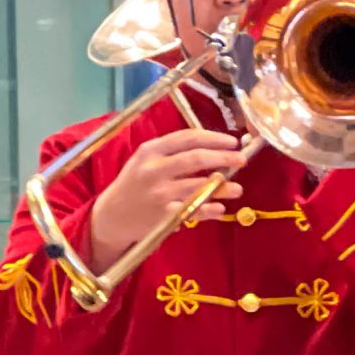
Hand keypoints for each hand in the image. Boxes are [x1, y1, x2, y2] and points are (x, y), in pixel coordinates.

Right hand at [86, 128, 243, 269]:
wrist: (113, 215)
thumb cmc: (135, 184)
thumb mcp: (145, 160)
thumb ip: (173, 152)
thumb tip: (212, 147)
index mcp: (151, 151)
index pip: (188, 138)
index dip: (214, 138)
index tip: (232, 141)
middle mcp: (154, 169)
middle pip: (197, 159)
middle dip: (224, 158)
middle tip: (242, 160)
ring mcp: (160, 194)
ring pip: (200, 187)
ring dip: (224, 187)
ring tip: (238, 189)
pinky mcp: (165, 215)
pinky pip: (196, 210)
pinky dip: (211, 209)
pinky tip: (220, 208)